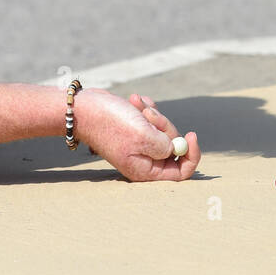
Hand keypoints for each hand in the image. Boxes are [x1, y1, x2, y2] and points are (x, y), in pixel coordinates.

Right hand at [76, 89, 199, 180]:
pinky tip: (134, 102)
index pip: (181, 172)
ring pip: (164, 129)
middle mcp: (144, 160)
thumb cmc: (111, 122)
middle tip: (149, 115)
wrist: (83, 107)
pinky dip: (147, 108)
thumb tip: (179, 147)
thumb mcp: (144, 136)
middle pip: (174, 146)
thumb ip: (166, 146)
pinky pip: (154, 119)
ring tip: (136, 105)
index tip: (192, 134)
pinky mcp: (137, 129)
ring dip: (154, 114)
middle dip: (165, 126)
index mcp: (146, 170)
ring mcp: (140, 144)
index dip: (191, 154)